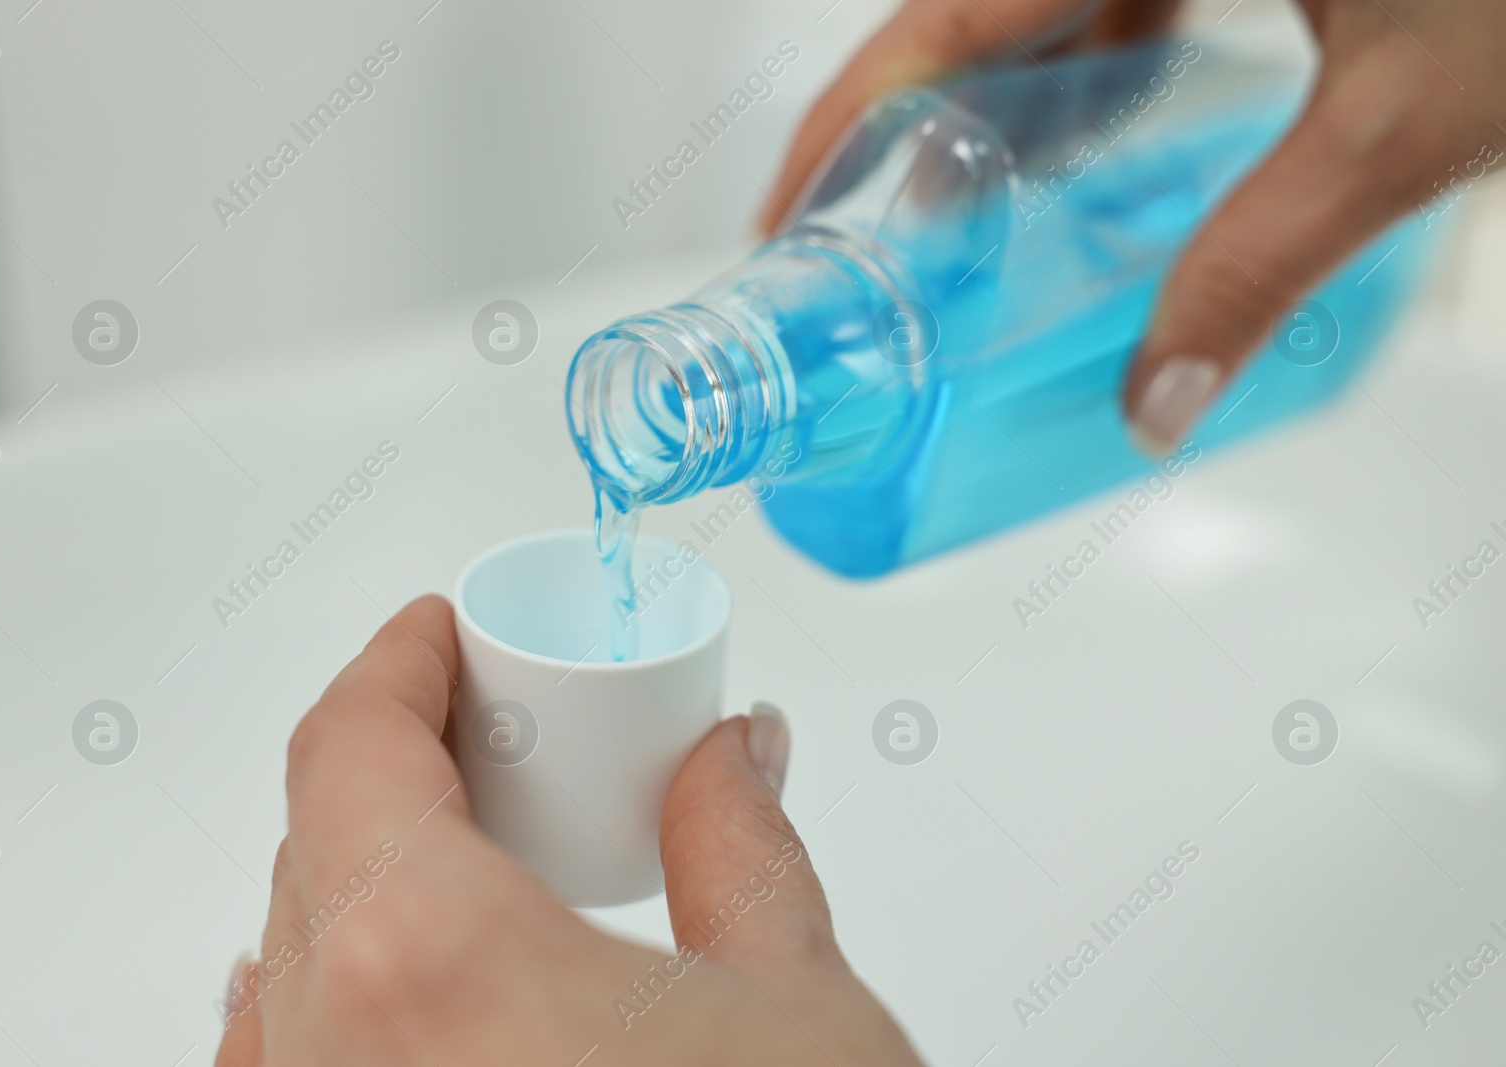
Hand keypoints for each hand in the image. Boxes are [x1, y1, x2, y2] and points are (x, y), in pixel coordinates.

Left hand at [214, 595, 921, 1065]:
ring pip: (289, 963)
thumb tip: (730, 761)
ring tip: (467, 858)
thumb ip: (742, 845)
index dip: (395, 665)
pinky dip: (311, 1005)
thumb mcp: (798, 1005)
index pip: (350, 746)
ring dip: (356, 880)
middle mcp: (334, 1062)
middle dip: (400, 768)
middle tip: (498, 742)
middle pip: (317, 846)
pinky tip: (369, 1001)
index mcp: (430, 965)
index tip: (436, 637)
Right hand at [759, 0, 1505, 454]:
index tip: (785, 221)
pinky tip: (1092, 155)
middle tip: (857, 248)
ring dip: (992, 108)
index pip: (942, 12)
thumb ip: (1267, 261)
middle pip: (974, 11)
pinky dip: (1088, 72)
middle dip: (898, 131)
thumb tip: (1155, 398)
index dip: (843, 125)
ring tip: (956, 226)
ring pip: (1044, 1)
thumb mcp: (1407, 120)